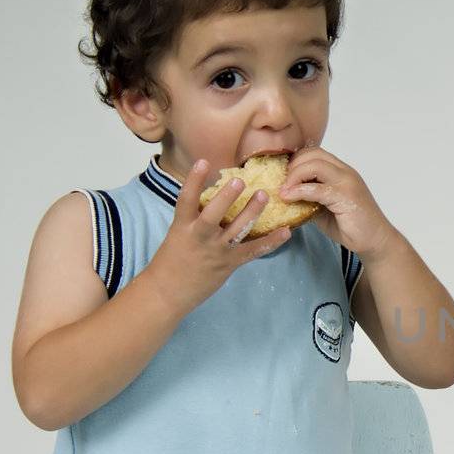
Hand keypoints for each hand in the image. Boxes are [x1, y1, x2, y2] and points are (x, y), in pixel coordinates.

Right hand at [144, 158, 291, 314]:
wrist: (168, 292)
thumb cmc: (171, 259)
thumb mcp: (176, 233)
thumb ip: (194, 216)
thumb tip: (214, 196)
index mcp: (183, 227)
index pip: (186, 200)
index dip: (194, 181)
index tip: (202, 161)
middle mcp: (200, 237)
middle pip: (214, 215)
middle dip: (226, 198)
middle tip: (240, 181)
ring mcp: (217, 251)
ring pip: (237, 229)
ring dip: (251, 212)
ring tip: (263, 195)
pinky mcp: (230, 263)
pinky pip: (254, 251)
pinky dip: (271, 242)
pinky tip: (286, 232)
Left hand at [279, 146, 398, 260]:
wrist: (375, 241)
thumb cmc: (351, 226)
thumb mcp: (323, 209)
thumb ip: (308, 198)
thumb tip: (285, 195)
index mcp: (340, 171)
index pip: (314, 153)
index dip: (295, 160)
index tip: (283, 176)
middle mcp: (345, 172)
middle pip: (313, 154)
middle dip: (292, 166)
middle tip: (281, 183)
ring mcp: (347, 182)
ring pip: (314, 165)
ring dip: (293, 176)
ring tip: (283, 191)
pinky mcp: (346, 196)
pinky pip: (317, 188)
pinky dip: (299, 191)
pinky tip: (288, 198)